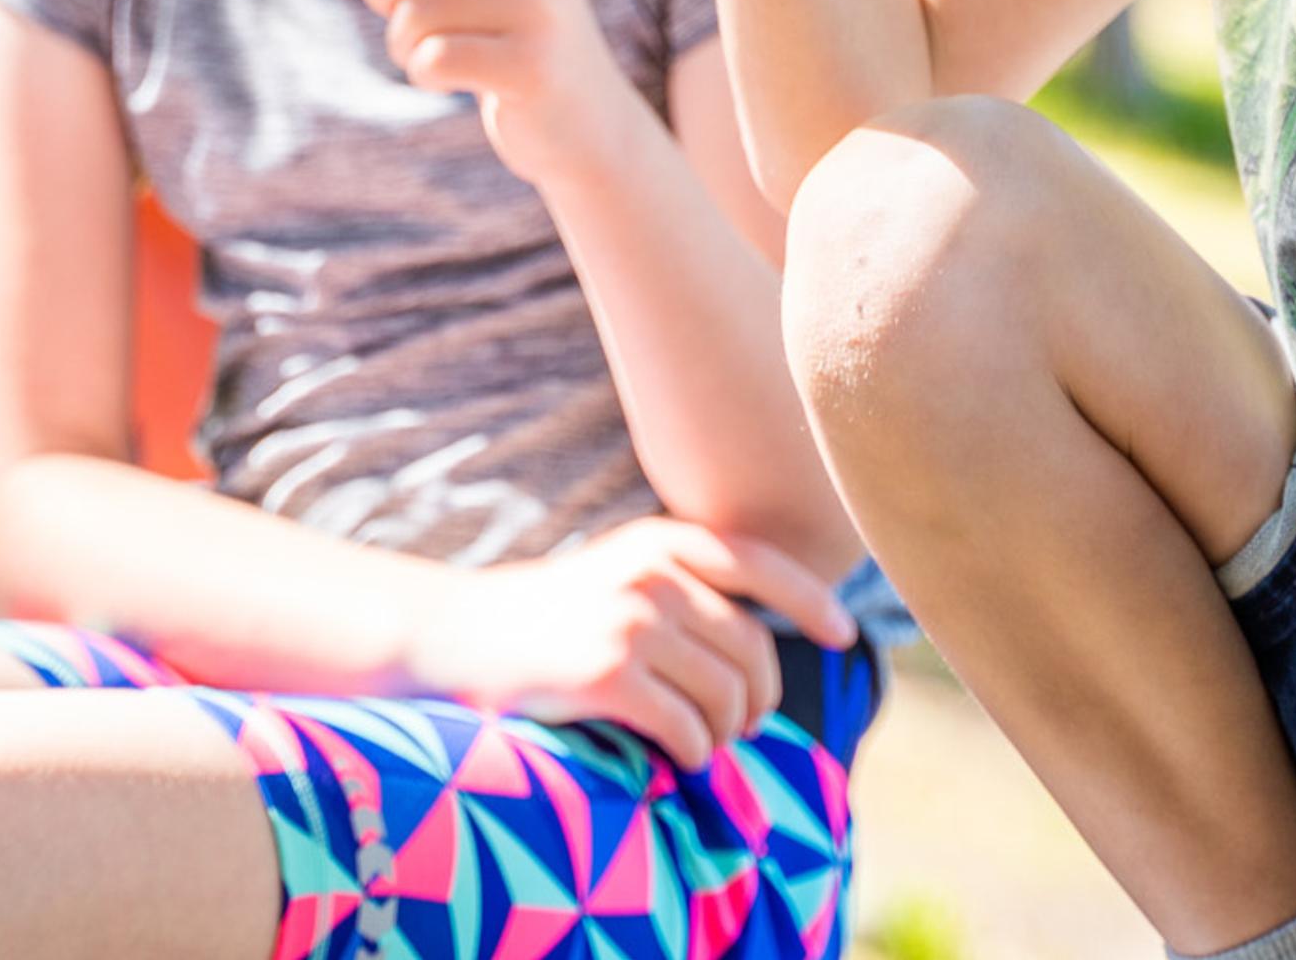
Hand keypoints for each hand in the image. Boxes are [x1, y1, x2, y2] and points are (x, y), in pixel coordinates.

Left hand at [358, 0, 642, 184]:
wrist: (589, 121)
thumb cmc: (516, 40)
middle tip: (395, 15)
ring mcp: (540, 9)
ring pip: (415, 11)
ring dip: (402, 42)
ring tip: (431, 54)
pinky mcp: (531, 66)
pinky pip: (434, 57)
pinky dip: (422, 73)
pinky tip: (448, 81)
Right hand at [403, 517, 858, 768]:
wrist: (452, 639)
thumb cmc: (547, 618)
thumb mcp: (618, 573)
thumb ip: (684, 586)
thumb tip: (768, 635)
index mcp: (660, 542)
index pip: (762, 566)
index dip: (811, 601)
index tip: (844, 634)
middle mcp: (653, 575)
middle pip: (752, 649)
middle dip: (758, 697)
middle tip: (743, 723)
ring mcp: (631, 623)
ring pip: (726, 696)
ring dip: (725, 732)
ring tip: (703, 739)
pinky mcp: (608, 676)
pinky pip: (688, 730)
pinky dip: (693, 752)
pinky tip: (676, 753)